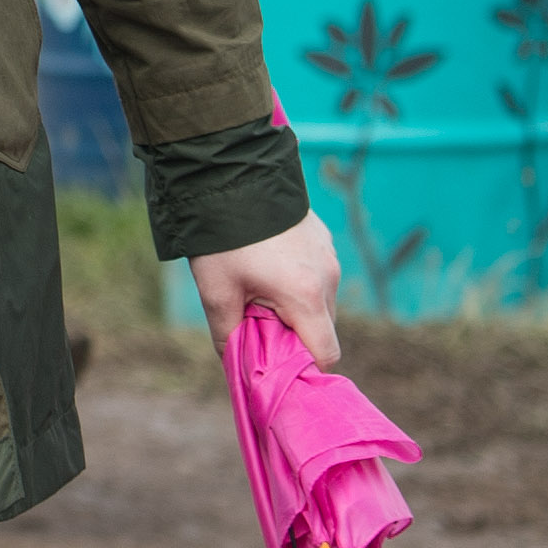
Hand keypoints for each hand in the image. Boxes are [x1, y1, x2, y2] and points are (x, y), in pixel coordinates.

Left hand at [190, 211, 340, 368]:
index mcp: (306, 296)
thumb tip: (235, 364)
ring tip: (259, 294)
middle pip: (323, 330)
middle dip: (295, 338)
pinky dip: (299, 286)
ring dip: (297, 310)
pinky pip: (319, 278)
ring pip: (321, 303)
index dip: (307, 370)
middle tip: (258, 329)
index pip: (326, 354)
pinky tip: (268, 271)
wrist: (233, 177)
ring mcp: (330, 257)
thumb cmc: (222, 241)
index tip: (282, 371)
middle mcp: (329, 278)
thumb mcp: (216, 293)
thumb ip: (229, 336)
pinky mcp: (325, 241)